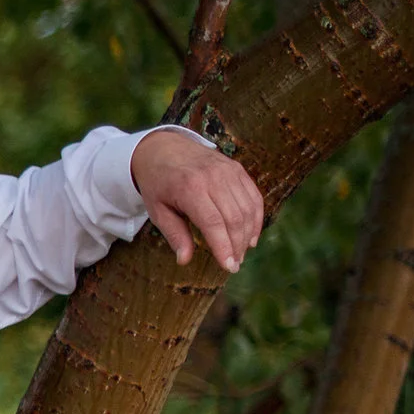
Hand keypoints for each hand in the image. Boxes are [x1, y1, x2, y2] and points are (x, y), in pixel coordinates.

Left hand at [133, 128, 263, 272]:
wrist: (163, 147)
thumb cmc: (158, 184)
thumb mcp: (157, 210)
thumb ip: (174, 235)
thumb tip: (184, 260)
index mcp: (190, 188)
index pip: (214, 223)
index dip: (224, 247)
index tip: (228, 266)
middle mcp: (213, 177)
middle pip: (234, 218)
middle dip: (236, 245)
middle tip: (234, 265)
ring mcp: (228, 171)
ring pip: (248, 209)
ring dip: (248, 234)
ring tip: (240, 253)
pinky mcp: (237, 169)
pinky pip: (253, 197)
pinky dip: (256, 218)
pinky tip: (250, 236)